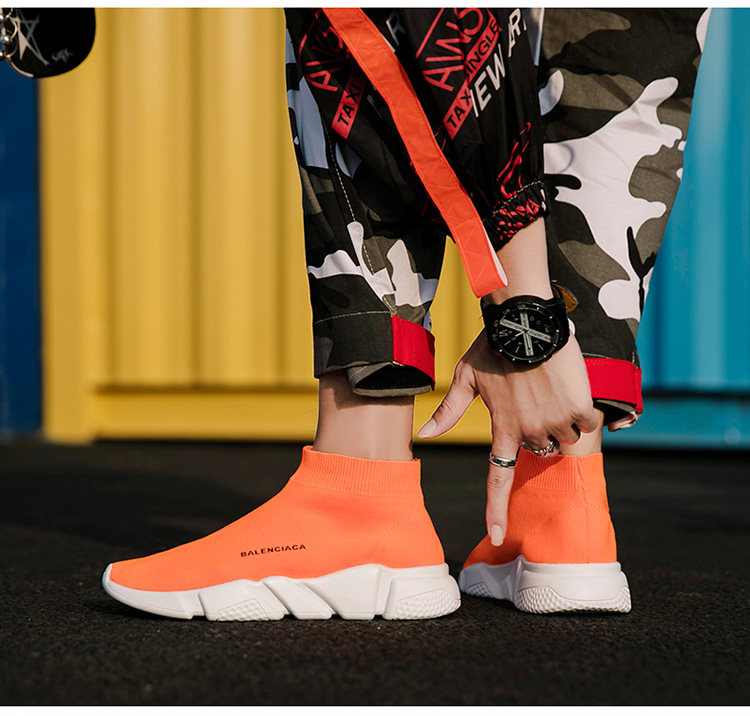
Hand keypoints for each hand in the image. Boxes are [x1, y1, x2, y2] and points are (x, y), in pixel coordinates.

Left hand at [417, 331, 598, 545]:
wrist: (524, 321)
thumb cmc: (492, 348)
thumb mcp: (465, 378)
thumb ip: (450, 412)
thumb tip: (425, 437)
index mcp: (502, 429)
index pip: (497, 478)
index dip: (496, 509)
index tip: (496, 536)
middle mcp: (529, 432)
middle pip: (540, 448)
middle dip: (538, 430)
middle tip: (530, 397)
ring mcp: (556, 422)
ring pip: (564, 436)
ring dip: (560, 419)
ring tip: (546, 388)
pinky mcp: (578, 408)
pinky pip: (585, 421)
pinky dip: (579, 407)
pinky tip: (565, 384)